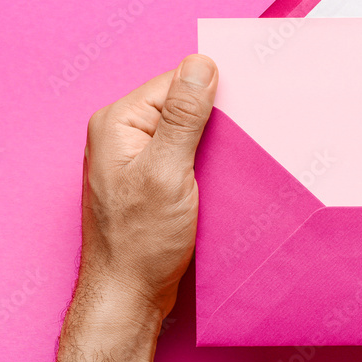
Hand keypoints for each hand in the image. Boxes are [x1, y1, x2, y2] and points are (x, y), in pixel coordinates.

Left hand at [75, 54, 217, 337]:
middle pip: (181, 105)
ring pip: (187, 133)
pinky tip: (220, 180)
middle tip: (241, 141)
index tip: (242, 110)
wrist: (128, 297)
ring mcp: (135, 160)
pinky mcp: (150, 182)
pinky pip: (185, 157)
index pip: (175, 83)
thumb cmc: (140, 243)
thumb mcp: (167, 173)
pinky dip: (206, 164)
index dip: (211, 94)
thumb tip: (201, 65)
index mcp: (118, 122)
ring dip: (213, 146)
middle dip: (214, 121)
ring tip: (231, 165)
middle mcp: (122, 135)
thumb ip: (184, 117)